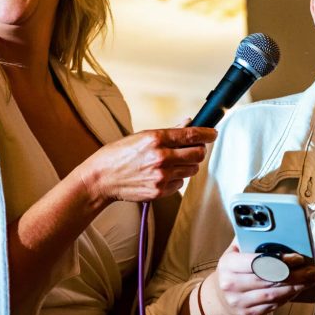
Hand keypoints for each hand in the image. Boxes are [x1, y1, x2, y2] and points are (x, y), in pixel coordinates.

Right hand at [78, 127, 215, 203]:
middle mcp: (161, 157)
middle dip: (199, 150)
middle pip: (198, 154)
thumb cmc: (118, 155)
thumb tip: (188, 123)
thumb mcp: (142, 136)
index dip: (207, 133)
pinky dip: (176, 179)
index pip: (192, 135)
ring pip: (191, 170)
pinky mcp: (160, 191)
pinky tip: (163, 175)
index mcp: (156, 139)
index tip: (213, 133)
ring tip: (173, 162)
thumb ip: (169, 132)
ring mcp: (161, 176)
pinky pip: (180, 184)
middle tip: (194, 148)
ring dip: (188, 165)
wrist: (101, 178)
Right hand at [209, 241, 314, 314]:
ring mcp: (238, 301)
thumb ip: (249, 239)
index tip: (298, 258)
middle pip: (269, 280)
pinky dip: (287, 297)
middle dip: (294, 275)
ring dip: (294, 287)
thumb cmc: (232, 269)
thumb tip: (273, 226)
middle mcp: (231, 284)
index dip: (280, 261)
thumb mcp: (234, 251)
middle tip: (311, 270)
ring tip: (309, 280)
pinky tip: (296, 290)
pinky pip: (271, 306)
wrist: (219, 296)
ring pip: (272, 295)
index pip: (257, 262)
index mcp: (228, 264)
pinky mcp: (247, 313)